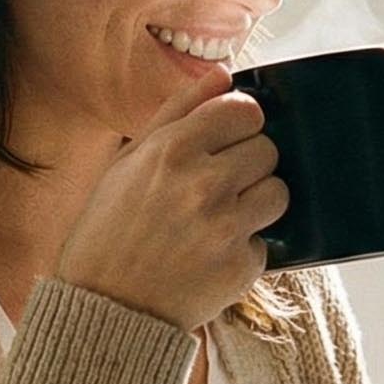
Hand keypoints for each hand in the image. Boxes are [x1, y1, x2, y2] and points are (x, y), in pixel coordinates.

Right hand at [53, 63, 286, 332]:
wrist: (105, 310)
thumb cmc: (109, 231)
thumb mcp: (127, 161)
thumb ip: (177, 110)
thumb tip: (223, 73)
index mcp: (171, 150)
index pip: (245, 110)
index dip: (239, 124)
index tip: (226, 140)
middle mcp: (202, 185)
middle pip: (267, 149)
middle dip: (247, 164)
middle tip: (215, 187)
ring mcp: (225, 228)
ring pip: (278, 192)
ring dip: (256, 203)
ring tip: (218, 220)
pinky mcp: (241, 267)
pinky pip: (266, 241)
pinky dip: (244, 248)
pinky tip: (209, 256)